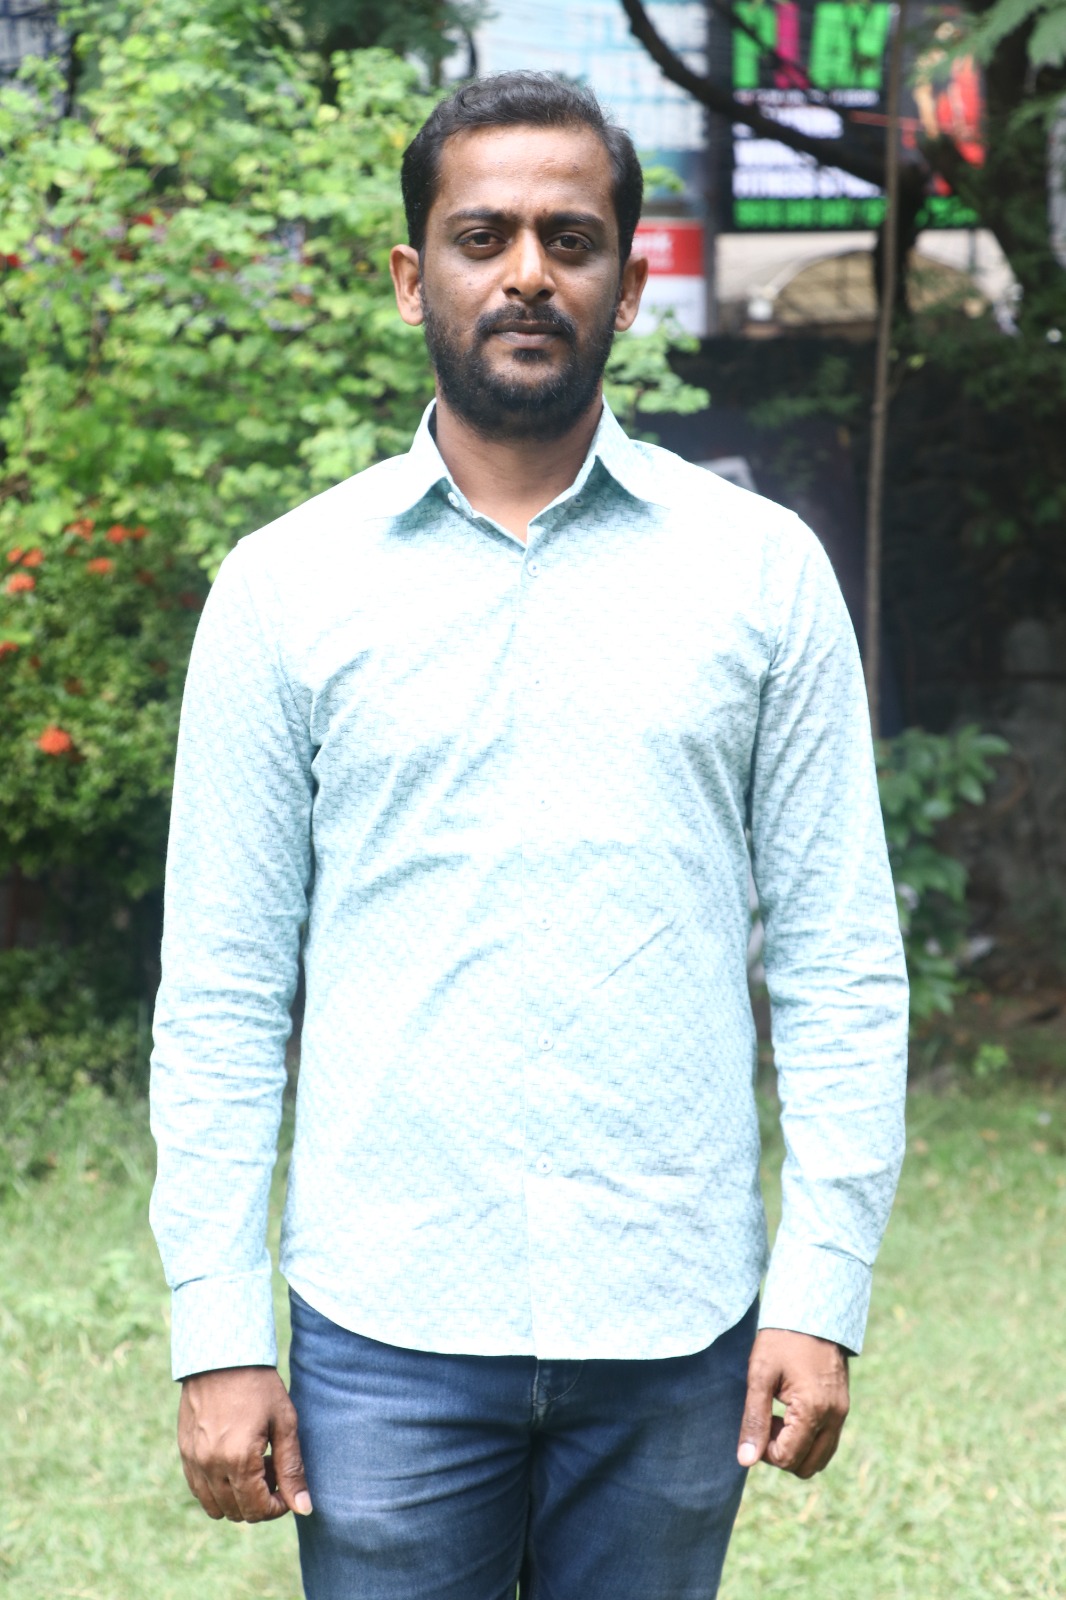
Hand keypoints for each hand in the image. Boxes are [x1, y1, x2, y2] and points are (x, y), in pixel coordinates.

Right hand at [178, 1364, 312, 1521]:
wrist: (221, 1356)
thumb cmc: (259, 1385)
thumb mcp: (284, 1423)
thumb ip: (292, 1469)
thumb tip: (303, 1507)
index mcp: (238, 1460)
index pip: (257, 1510)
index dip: (277, 1507)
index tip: (287, 1488)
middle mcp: (211, 1466)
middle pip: (236, 1512)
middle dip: (260, 1501)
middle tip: (273, 1471)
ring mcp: (193, 1461)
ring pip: (215, 1507)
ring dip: (237, 1498)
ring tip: (254, 1467)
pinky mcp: (184, 1452)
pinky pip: (198, 1490)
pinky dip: (217, 1490)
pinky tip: (233, 1464)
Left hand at [736, 1328, 849, 1478]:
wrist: (812, 1310)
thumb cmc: (781, 1339)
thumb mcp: (760, 1375)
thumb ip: (753, 1419)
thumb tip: (745, 1460)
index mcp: (813, 1410)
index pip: (787, 1458)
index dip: (764, 1449)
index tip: (756, 1421)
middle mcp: (834, 1417)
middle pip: (806, 1466)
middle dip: (781, 1454)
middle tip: (765, 1421)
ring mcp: (842, 1413)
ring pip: (820, 1457)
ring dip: (796, 1448)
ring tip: (777, 1416)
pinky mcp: (843, 1406)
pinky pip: (827, 1440)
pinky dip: (808, 1438)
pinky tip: (790, 1411)